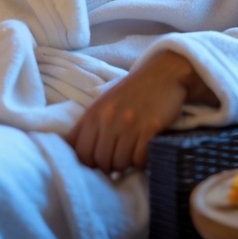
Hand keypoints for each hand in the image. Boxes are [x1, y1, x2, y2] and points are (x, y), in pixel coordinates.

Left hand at [65, 51, 216, 173]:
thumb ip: (89, 125)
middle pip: (100, 161)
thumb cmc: (133, 91)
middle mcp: (108, 119)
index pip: (80, 152)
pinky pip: (140, 159)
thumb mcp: (104, 103)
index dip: (89, 161)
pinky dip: (143, 160)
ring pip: (120, 163)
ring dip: (127, 163)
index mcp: (94, 113)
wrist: (164, 74)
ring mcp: (129, 124)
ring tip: (133, 152)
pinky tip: (145, 150)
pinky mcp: (150, 128)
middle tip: (120, 156)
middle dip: (110, 164)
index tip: (100, 159)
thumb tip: (74, 152)